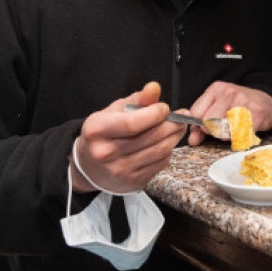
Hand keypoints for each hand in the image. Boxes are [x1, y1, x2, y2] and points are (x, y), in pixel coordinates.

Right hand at [70, 81, 185, 193]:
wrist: (89, 165)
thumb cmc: (104, 133)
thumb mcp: (114, 111)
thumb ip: (137, 99)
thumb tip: (154, 88)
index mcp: (97, 130)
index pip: (133, 123)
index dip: (154, 114)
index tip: (164, 108)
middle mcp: (106, 153)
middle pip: (150, 137)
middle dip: (172, 124)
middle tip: (182, 116)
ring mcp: (119, 170)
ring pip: (159, 151)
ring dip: (174, 137)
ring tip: (179, 127)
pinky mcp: (132, 182)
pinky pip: (159, 164)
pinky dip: (168, 151)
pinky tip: (167, 142)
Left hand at [186, 81, 271, 145]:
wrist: (266, 101)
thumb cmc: (238, 105)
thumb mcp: (217, 107)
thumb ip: (201, 124)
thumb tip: (192, 140)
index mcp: (216, 88)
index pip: (196, 112)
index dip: (199, 124)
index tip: (207, 126)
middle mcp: (229, 93)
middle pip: (208, 122)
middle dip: (213, 130)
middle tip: (223, 127)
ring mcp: (243, 103)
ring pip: (223, 131)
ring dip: (228, 136)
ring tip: (234, 128)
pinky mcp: (256, 115)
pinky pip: (240, 136)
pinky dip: (240, 138)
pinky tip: (244, 129)